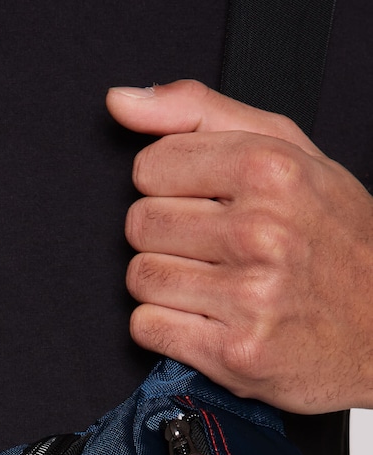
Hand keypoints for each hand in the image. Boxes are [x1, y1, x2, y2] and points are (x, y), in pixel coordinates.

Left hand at [106, 79, 372, 411]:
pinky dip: (166, 327)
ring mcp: (249, 296)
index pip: (150, 167)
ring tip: (214, 285)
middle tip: (213, 249)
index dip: (170, 186)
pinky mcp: (235, 353)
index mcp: (272, 170)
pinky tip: (208, 319)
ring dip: (165, 284)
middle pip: (141, 224)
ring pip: (140, 278)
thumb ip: (200, 114)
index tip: (204, 202)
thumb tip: (120, 101)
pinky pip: (147, 328)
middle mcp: (261, 231)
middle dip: (167, 237)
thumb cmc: (335, 238)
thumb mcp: (288, 152)